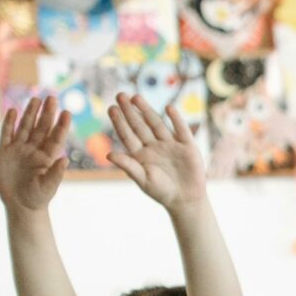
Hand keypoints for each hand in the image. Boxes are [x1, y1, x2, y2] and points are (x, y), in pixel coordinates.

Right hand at [0, 95, 71, 211]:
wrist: (19, 206)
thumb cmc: (37, 198)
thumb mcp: (48, 187)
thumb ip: (56, 173)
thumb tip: (65, 159)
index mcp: (47, 158)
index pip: (55, 138)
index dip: (61, 126)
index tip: (67, 113)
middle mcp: (34, 151)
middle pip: (41, 128)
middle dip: (47, 113)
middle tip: (52, 97)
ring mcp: (19, 150)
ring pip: (25, 127)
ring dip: (30, 113)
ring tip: (36, 98)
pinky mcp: (4, 153)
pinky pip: (6, 135)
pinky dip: (9, 123)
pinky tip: (13, 110)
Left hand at [104, 92, 207, 211]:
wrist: (186, 200)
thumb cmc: (161, 192)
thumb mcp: (142, 180)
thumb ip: (128, 166)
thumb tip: (108, 154)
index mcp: (140, 154)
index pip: (127, 134)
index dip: (119, 122)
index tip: (111, 108)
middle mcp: (153, 146)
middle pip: (139, 125)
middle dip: (130, 111)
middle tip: (120, 95)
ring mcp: (170, 144)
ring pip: (157, 124)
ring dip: (147, 110)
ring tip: (136, 97)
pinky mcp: (187, 146)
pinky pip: (181, 130)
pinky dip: (176, 119)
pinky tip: (169, 108)